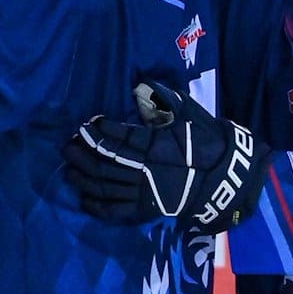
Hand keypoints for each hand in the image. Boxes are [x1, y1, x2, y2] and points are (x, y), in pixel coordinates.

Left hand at [62, 82, 270, 232]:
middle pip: (105, 161)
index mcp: (156, 144)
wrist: (225, 175)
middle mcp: (145, 169)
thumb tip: (143, 82)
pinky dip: (97, 206)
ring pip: (105, 186)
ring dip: (83, 177)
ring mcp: (145, 192)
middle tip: (68, 144)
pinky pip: (116, 211)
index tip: (89, 123)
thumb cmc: (206, 140)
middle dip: (83, 152)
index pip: (119, 136)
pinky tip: (84, 198)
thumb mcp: (188, 113)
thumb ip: (164, 99)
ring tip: (69, 167)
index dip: (100, 130)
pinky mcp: (147, 209)